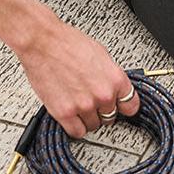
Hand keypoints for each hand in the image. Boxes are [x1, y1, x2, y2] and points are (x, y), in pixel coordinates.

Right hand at [14, 14, 141, 137]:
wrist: (42, 42)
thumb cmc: (67, 42)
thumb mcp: (100, 54)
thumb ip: (110, 75)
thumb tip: (112, 86)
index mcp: (115, 79)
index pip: (131, 105)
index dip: (124, 106)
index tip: (119, 107)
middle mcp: (102, 94)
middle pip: (111, 116)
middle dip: (102, 110)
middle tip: (92, 101)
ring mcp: (84, 105)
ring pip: (94, 125)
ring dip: (88, 118)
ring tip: (79, 104)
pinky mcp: (65, 113)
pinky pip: (77, 132)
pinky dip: (75, 126)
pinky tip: (72, 116)